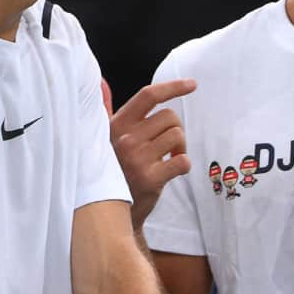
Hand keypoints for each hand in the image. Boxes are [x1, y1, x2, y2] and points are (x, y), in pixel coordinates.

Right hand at [105, 78, 197, 230]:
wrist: (107, 211)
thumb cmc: (112, 169)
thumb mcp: (103, 138)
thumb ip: (105, 110)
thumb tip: (101, 81)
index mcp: (116, 125)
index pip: (148, 96)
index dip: (172, 87)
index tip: (192, 84)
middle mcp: (125, 139)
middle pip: (170, 116)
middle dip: (175, 129)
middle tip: (167, 145)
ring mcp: (137, 159)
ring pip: (178, 136)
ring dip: (180, 147)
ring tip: (168, 158)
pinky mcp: (150, 179)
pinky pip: (182, 161)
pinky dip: (183, 164)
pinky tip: (172, 170)